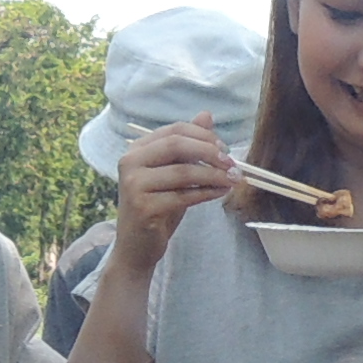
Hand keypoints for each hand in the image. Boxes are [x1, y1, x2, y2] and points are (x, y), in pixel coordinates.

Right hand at [106, 121, 227, 277]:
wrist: (136, 247)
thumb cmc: (157, 208)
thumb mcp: (173, 173)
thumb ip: (188, 146)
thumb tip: (207, 115)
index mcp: (137, 149)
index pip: (175, 130)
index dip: (204, 136)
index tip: (225, 149)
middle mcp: (130, 162)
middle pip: (178, 145)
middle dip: (211, 152)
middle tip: (232, 164)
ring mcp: (134, 185)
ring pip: (184, 172)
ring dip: (214, 175)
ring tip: (233, 180)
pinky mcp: (143, 207)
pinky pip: (184, 195)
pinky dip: (207, 192)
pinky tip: (220, 192)